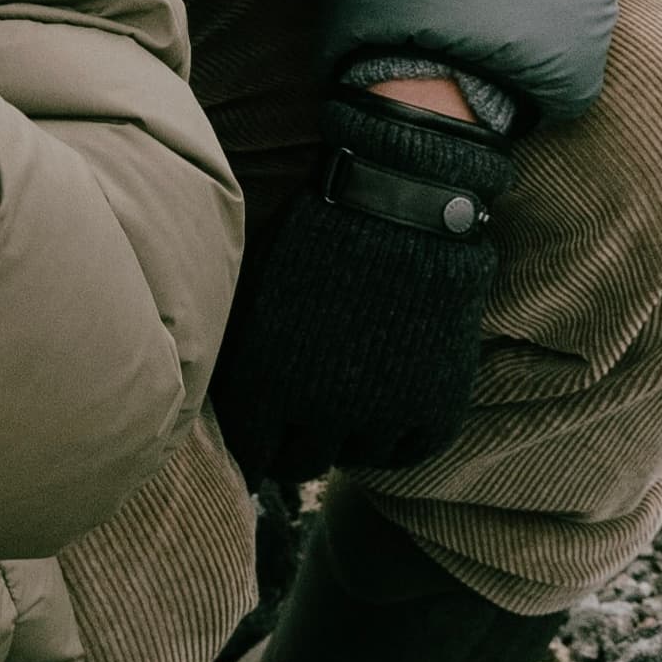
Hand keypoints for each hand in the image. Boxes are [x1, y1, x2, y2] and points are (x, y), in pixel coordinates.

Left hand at [213, 73, 518, 489]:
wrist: (399, 199)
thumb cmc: (317, 228)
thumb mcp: (259, 287)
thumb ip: (245, 350)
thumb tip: (226, 392)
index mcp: (267, 381)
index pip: (249, 449)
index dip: (252, 444)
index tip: (259, 436)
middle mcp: (321, 410)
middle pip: (301, 462)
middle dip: (295, 443)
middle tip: (302, 423)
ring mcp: (383, 413)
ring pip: (355, 456)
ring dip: (348, 435)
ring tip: (349, 403)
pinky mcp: (435, 406)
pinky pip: (408, 450)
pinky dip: (396, 435)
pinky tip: (389, 406)